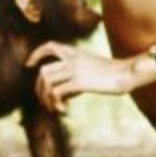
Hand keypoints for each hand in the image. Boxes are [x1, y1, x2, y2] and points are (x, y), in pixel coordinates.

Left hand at [30, 41, 149, 111]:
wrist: (127, 73)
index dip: (36, 55)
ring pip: (46, 81)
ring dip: (45, 97)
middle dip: (39, 87)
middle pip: (43, 70)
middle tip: (43, 101)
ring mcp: (74, 70)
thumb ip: (78, 74)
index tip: (29, 65)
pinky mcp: (79, 82)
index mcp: (75, 53)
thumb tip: (66, 93)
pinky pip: (57, 92)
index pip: (50, 46)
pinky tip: (63, 110)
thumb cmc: (114, 74)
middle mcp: (72, 59)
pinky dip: (56, 103)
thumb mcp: (93, 68)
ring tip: (52, 108)